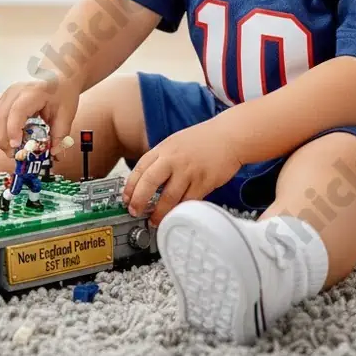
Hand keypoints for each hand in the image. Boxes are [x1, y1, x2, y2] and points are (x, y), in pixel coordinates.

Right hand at [0, 79, 79, 153]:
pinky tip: (12, 139)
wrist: (60, 75)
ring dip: (0, 138)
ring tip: (13, 150)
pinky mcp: (6, 99)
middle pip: (0, 117)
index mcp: (34, 92)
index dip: (13, 131)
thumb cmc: (63, 90)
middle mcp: (16, 91)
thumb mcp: (66, 113)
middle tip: (15, 154)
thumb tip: (53, 152)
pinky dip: (1, 132)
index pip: (17, 111)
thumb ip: (60, 135)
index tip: (17, 147)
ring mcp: (8, 94)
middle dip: (3, 140)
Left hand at [121, 118, 242, 225]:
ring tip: (155, 221)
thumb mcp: (176, 143)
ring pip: (168, 197)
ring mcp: (189, 170)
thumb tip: (147, 179)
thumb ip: (162, 159)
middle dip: (139, 201)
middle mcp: (174, 158)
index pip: (140, 168)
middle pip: (149, 182)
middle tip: (135, 212)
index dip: (130, 186)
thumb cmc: (203, 140)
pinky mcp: (204, 181)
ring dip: (159, 213)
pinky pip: (189, 201)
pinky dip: (180, 211)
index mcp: (164, 148)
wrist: (229, 135)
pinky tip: (176, 215)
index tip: (126, 199)